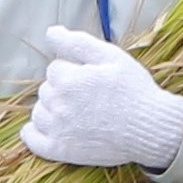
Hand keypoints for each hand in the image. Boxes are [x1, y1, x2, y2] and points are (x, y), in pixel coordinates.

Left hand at [21, 26, 182, 171]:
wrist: (150, 129)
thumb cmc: (134, 90)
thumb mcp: (111, 57)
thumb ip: (77, 43)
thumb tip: (50, 32)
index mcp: (67, 79)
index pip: (55, 67)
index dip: (73, 70)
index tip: (91, 78)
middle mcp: (57, 104)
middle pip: (46, 89)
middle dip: (63, 89)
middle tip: (89, 97)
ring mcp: (57, 130)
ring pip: (39, 112)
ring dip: (50, 109)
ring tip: (77, 113)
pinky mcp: (59, 151)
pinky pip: (32, 140)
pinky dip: (34, 133)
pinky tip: (49, 128)